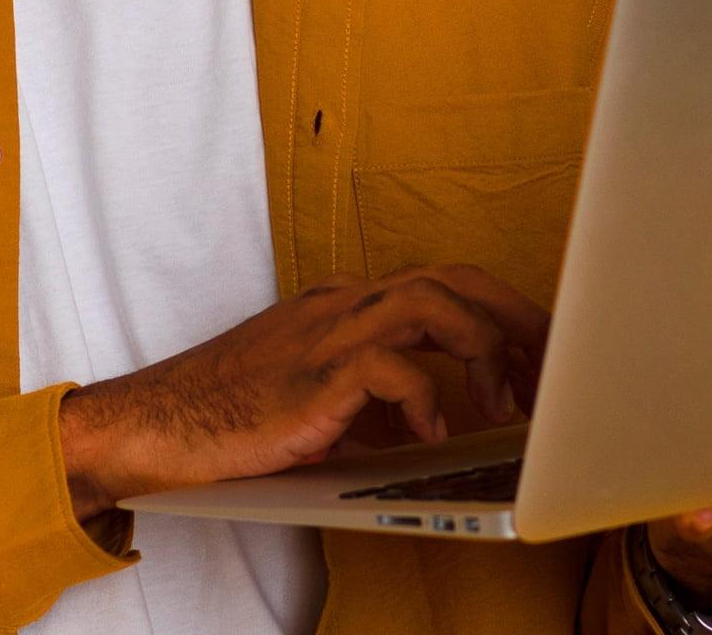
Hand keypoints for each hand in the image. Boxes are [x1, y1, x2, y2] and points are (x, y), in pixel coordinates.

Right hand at [56, 264, 548, 519]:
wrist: (156, 425)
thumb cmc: (232, 416)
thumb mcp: (323, 399)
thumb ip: (377, 395)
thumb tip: (439, 416)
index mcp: (347, 305)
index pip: (445, 285)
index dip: (504, 313)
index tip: (543, 356)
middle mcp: (343, 304)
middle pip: (453, 279)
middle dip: (516, 317)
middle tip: (555, 370)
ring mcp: (327, 333)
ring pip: (430, 302)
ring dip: (481, 349)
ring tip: (503, 404)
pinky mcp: (313, 374)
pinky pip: (389, 366)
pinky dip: (424, 397)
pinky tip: (433, 432)